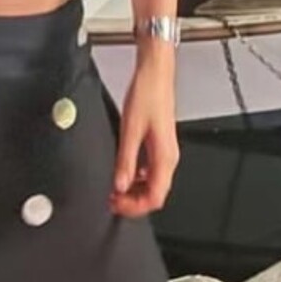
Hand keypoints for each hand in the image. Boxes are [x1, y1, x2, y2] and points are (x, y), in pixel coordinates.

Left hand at [109, 54, 178, 217]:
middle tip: (111, 199)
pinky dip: (137, 177)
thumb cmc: (146, 95)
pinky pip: (151, 170)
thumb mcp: (130, 129)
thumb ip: (125, 160)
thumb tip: (119, 185)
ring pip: (154, 183)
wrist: (155, 74)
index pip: (155, 198)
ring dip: (134, 190)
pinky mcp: (160, 144)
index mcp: (165, 158)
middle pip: (156, 194)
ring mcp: (166, 152)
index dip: (135, 207)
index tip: (115, 204)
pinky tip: (124, 171)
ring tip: (114, 187)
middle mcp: (169, 158)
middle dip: (133, 201)